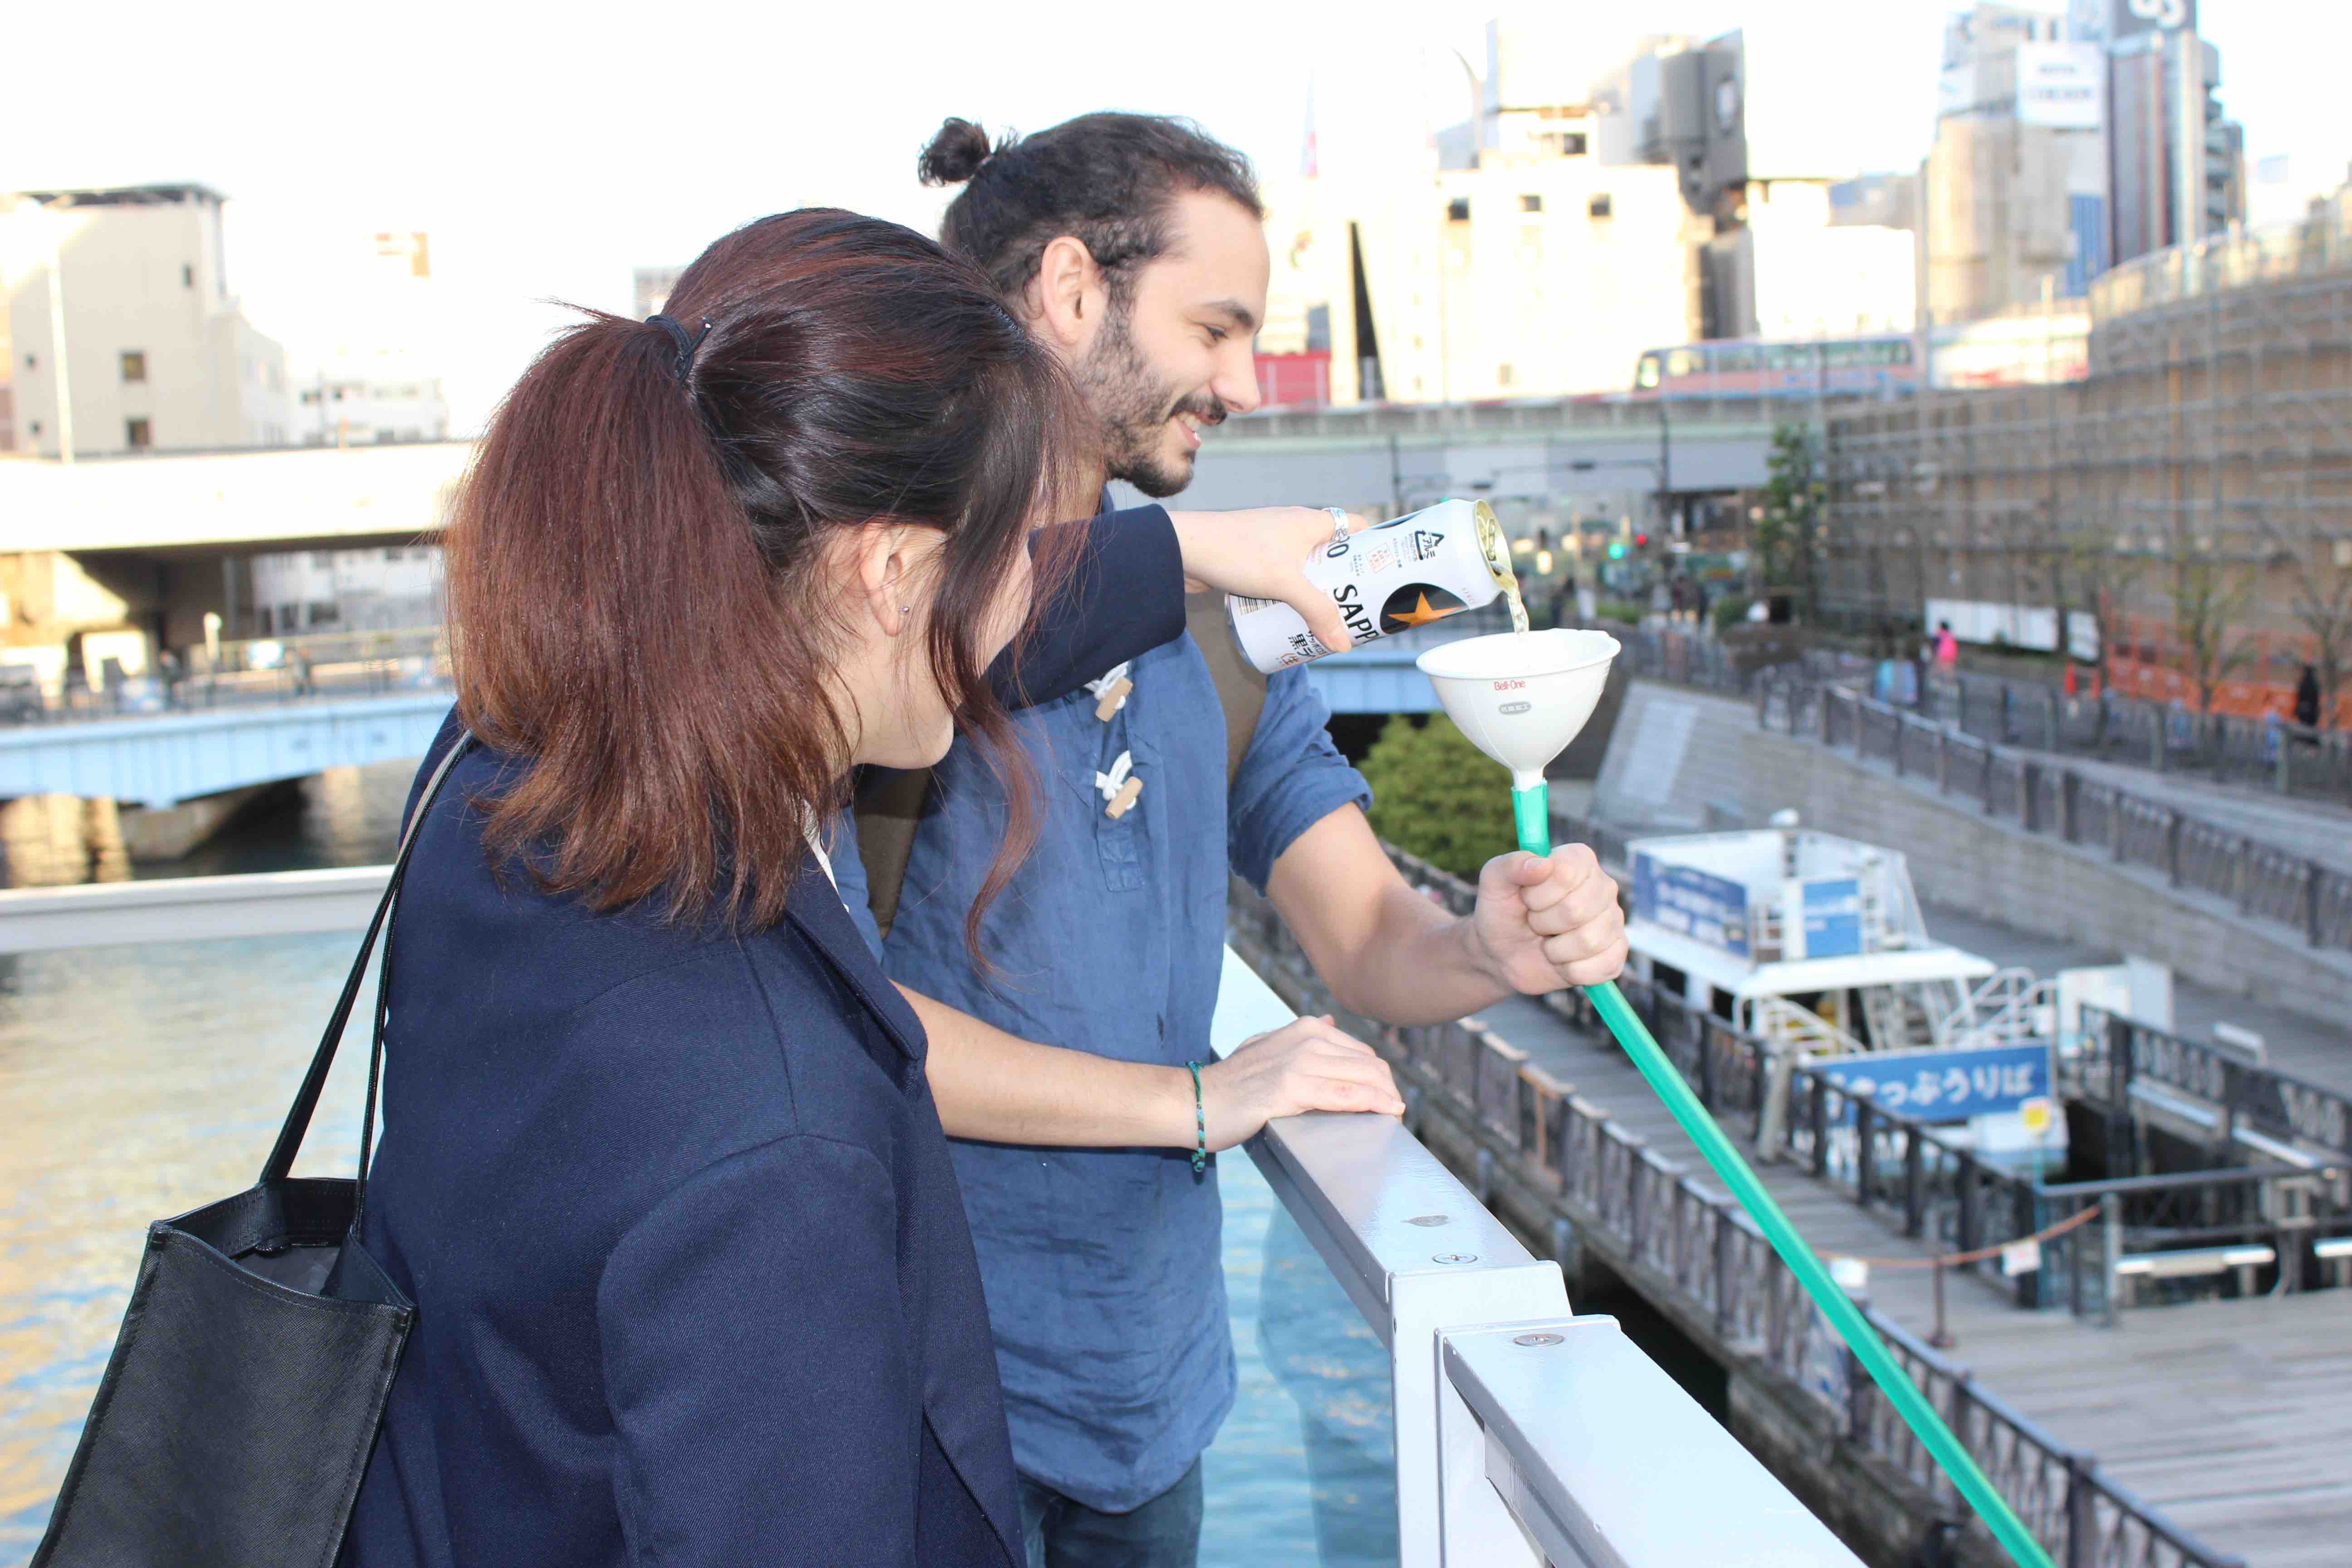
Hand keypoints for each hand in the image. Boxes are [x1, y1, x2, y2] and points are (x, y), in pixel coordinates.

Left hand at [1164, 507, 1367, 654]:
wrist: (1182, 548)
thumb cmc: (1236, 553)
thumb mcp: (1284, 584)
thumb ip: (1316, 612)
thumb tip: (1343, 645)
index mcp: (1310, 522)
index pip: (1355, 527)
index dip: (1373, 548)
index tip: (1383, 576)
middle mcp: (1294, 528)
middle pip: (1332, 554)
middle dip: (1344, 582)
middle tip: (1358, 609)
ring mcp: (1271, 543)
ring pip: (1305, 569)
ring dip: (1316, 592)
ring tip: (1328, 620)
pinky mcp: (1251, 559)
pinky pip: (1282, 578)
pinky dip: (1290, 595)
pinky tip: (1291, 617)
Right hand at [1197, 1015, 1402, 1151]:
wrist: (1196, 1101)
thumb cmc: (1231, 1084)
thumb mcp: (1267, 1047)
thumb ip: (1300, 1037)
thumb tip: (1329, 1021)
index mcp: (1304, 1029)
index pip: (1360, 1052)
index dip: (1379, 1077)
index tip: (1386, 1097)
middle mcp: (1306, 1038)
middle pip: (1369, 1064)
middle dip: (1388, 1088)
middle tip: (1394, 1111)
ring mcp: (1299, 1062)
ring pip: (1363, 1078)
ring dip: (1386, 1099)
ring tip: (1393, 1117)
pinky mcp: (1292, 1089)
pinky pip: (1346, 1096)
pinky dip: (1372, 1105)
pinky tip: (1386, 1113)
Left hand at [1468, 846, 1627, 993]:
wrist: (1503, 954)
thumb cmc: (1502, 912)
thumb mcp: (1493, 883)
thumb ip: (1511, 866)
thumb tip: (1543, 865)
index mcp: (1579, 860)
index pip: (1566, 873)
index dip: (1538, 894)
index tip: (1526, 899)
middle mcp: (1603, 886)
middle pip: (1576, 910)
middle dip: (1543, 923)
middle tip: (1535, 922)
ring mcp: (1613, 921)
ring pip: (1589, 941)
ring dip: (1555, 950)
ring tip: (1548, 942)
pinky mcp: (1616, 954)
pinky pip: (1603, 967)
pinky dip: (1572, 971)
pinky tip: (1562, 962)